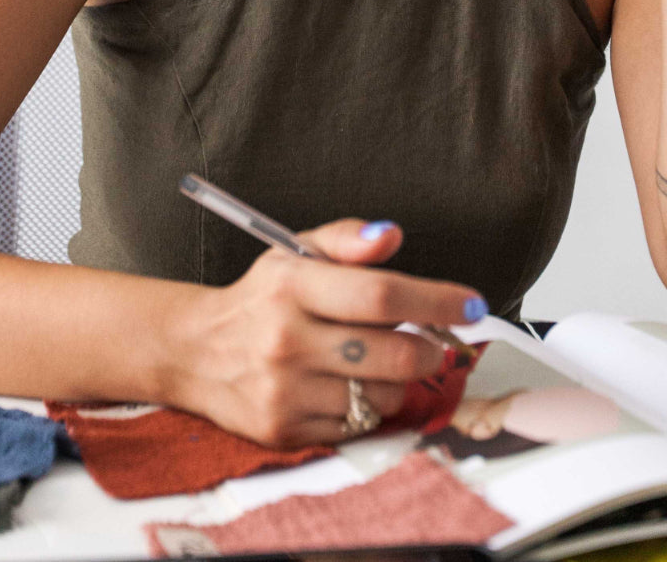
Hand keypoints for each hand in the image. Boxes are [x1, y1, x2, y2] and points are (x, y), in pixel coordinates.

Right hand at [166, 218, 487, 448]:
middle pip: (394, 354)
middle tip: (430, 342)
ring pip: (383, 396)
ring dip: (397, 381)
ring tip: (375, 363)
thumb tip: (391, 235)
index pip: (382, 294)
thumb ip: (347, 239)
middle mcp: (286, 340)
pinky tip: (348, 387)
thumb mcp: (295, 252)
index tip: (473, 306)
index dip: (438, 300)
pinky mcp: (284, 431)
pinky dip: (367, 407)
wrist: (194, 352)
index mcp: (293, 286)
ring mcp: (284, 391)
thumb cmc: (262, 298)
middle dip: (429, 349)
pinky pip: (358, 426)